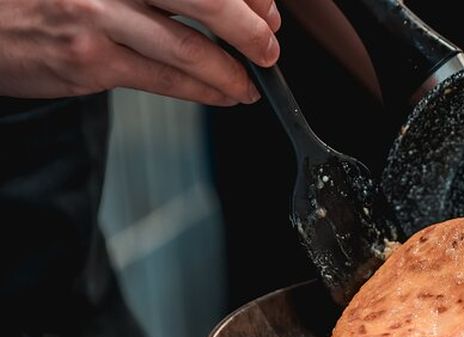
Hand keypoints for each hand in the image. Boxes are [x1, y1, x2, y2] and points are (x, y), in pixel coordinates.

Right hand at [0, 0, 280, 104]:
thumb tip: (225, 4)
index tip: (267, 10)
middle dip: (249, 29)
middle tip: (270, 48)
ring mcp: (97, 17)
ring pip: (188, 47)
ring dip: (231, 71)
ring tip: (250, 83)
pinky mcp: (89, 61)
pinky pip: (163, 79)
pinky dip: (203, 91)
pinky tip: (223, 95)